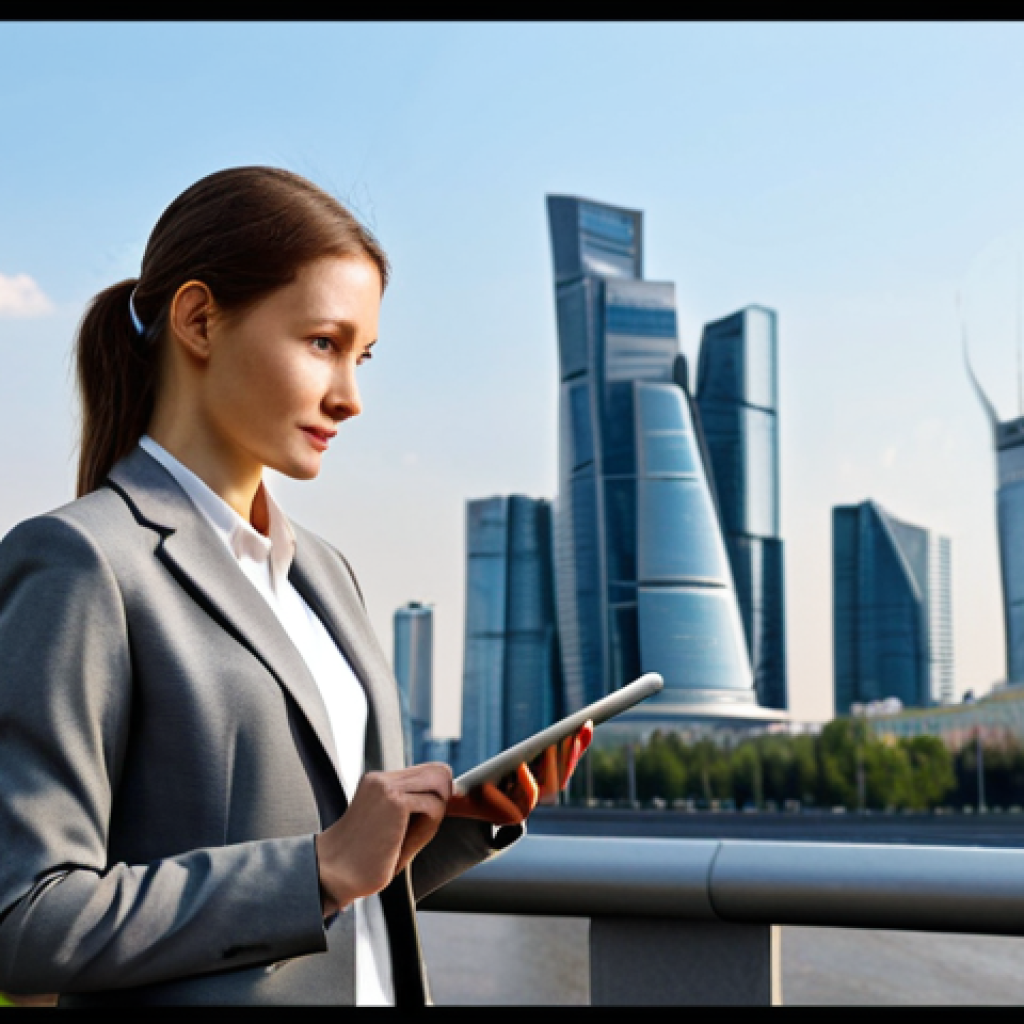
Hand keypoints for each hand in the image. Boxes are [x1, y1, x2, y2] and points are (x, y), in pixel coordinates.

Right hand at [315, 762, 451, 917]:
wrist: (333, 875)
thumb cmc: (364, 858)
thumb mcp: (391, 824)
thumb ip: (414, 807)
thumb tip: (449, 794)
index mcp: (379, 781)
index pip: (428, 771)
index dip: (438, 793)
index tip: (432, 818)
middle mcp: (382, 778)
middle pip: (439, 771)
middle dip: (443, 800)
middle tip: (427, 828)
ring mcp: (387, 787)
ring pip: (439, 784)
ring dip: (437, 813)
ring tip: (414, 836)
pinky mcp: (394, 802)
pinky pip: (434, 805)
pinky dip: (430, 826)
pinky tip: (407, 843)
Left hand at [445, 720, 592, 825]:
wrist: (464, 797)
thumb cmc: (494, 773)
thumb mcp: (520, 756)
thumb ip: (545, 745)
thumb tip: (582, 724)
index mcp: (544, 781)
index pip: (567, 764)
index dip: (580, 746)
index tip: (587, 722)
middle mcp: (539, 796)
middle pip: (560, 778)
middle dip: (567, 756)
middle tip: (569, 734)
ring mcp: (527, 807)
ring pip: (548, 790)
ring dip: (552, 767)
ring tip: (550, 747)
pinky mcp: (513, 815)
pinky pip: (525, 798)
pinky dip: (527, 782)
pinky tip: (522, 766)